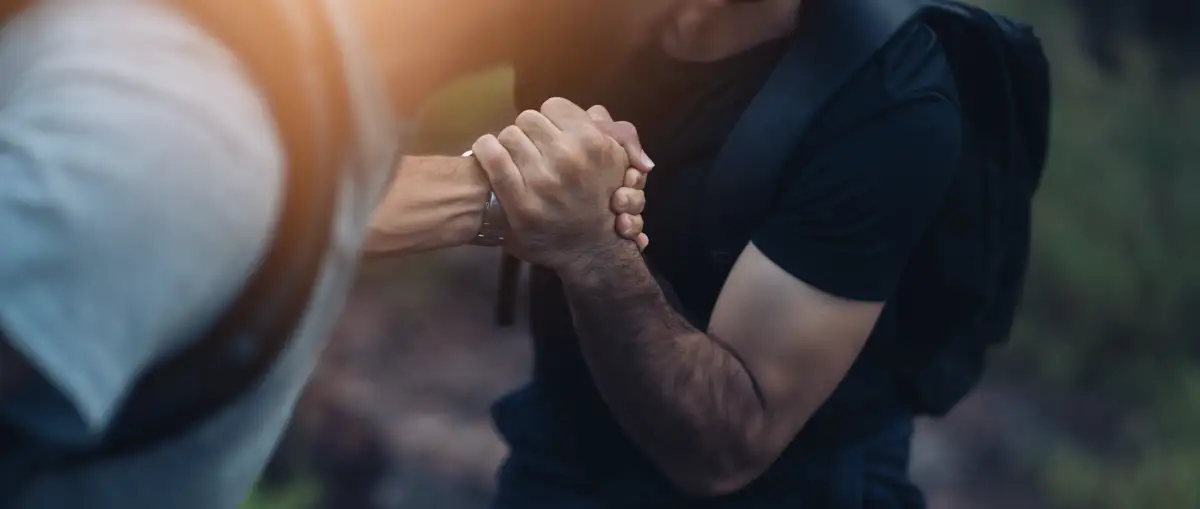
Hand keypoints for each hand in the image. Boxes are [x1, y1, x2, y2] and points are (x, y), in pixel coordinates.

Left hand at [472, 97, 644, 267]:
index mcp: (594, 142)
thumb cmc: (602, 201)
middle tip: (532, 149)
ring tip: (515, 158)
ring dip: (509, 145)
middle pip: (529, 118)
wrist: (591, 249)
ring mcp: (543, 181)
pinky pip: (491, 156)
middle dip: (530, 132)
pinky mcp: (520, 201)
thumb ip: (610, 130)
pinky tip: (489, 155)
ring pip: (509, 135)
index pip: (554, 106)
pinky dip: (486, 150)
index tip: (551, 135)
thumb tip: (591, 111)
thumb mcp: (619, 161)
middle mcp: (569, 158)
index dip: (552, 119)